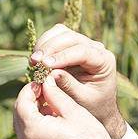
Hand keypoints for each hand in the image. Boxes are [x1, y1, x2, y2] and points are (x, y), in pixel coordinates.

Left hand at [13, 76, 115, 138]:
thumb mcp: (74, 112)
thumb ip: (55, 95)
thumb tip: (46, 82)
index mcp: (33, 129)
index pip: (21, 102)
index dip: (30, 89)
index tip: (42, 82)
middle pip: (19, 115)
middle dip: (30, 101)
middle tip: (46, 92)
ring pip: (23, 129)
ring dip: (33, 116)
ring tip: (52, 109)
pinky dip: (37, 131)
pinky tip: (54, 126)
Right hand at [31, 24, 126, 138]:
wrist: (96, 105)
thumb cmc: (92, 105)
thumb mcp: (82, 100)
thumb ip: (68, 86)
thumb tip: (51, 73)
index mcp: (104, 61)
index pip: (83, 51)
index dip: (62, 56)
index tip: (45, 64)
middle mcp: (96, 48)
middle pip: (71, 37)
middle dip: (50, 48)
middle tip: (34, 62)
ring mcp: (84, 43)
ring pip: (61, 33)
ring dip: (44, 44)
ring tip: (33, 62)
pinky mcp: (71, 44)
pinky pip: (55, 36)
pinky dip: (43, 44)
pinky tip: (36, 59)